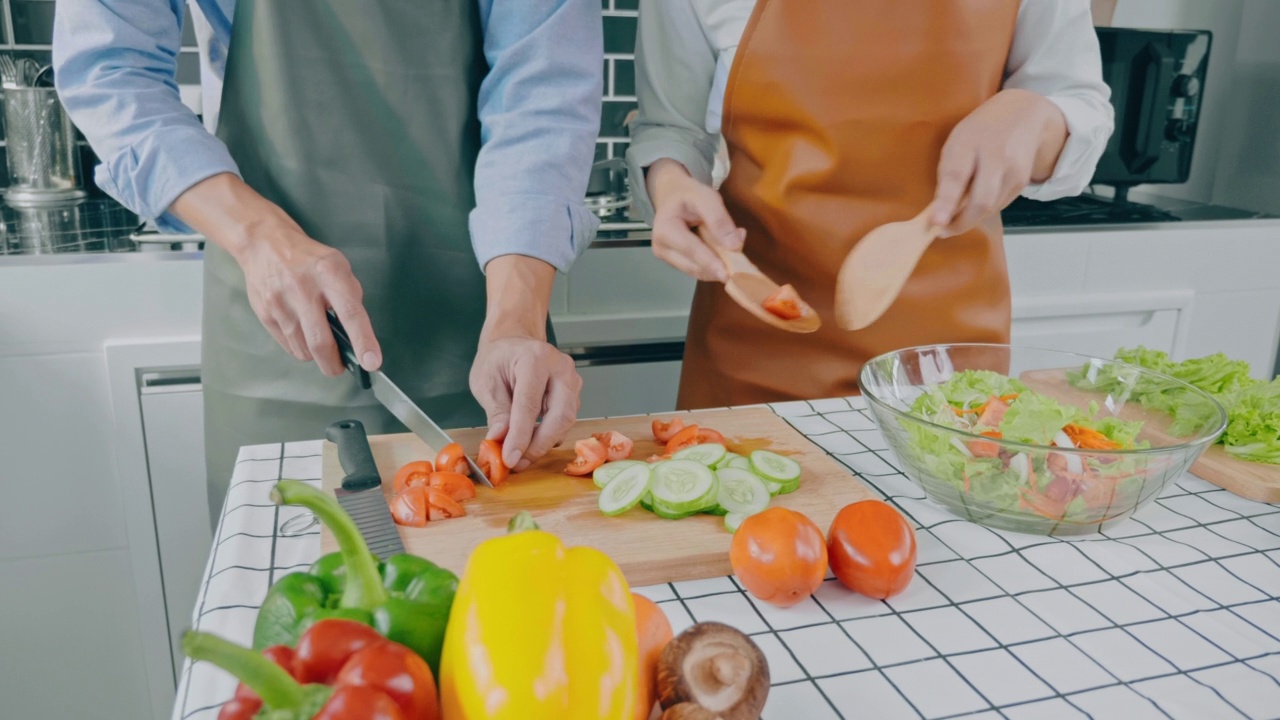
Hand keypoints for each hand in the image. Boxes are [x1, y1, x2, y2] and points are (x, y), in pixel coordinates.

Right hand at [238, 222, 378, 376]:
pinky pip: (288, 345)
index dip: (363, 341)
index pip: (350, 313)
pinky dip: (301, 348)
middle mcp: (303, 289)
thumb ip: (350, 296)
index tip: (371, 362)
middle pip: (321, 342)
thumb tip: (357, 332)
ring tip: (321, 343)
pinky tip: (304, 334)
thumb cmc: (309, 258)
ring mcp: (280, 303)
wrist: (265, 244)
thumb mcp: (339, 265)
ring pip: (303, 349)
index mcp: (329, 273)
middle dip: (334, 364)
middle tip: (341, 367)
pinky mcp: (265, 314)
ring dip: (317, 356)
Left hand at [470, 335, 581, 471]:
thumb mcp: (486, 382)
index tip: (509, 459)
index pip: (530, 405)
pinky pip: (565, 420)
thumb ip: (497, 412)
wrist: (514, 342)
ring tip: (520, 456)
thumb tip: (500, 440)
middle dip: (540, 445)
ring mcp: (572, 380)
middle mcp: (560, 368)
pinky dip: (549, 436)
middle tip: (519, 463)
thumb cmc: (499, 358)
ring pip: (566, 421)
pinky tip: (530, 443)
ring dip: (544, 443)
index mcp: (535, 359)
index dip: (520, 436)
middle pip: (560, 415)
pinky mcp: (575, 393)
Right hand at [646, 158, 745, 281]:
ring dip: (718, 265)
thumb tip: (734, 246)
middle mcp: (661, 248)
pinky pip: (699, 269)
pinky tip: (724, 251)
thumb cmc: (688, 195)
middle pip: (694, 266)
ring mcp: (667, 258)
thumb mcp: (706, 197)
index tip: (728, 275)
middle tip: (743, 264)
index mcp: (665, 230)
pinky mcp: (676, 263)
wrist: (672, 196)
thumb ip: (719, 219)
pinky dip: (714, 264)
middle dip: (719, 267)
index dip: (711, 262)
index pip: (691, 249)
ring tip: (734, 249)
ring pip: (698, 271)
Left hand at [927, 89, 1067, 236]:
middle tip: (943, 231)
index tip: (936, 223)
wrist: (1023, 114)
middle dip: (960, 223)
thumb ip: (948, 174)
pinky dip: (984, 210)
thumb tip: (939, 211)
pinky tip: (975, 203)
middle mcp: (995, 156)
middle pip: (981, 201)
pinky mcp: (1022, 181)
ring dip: (970, 218)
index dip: (946, 202)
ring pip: (990, 208)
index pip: (957, 176)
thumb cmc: (979, 131)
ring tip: (955, 217)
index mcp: (969, 142)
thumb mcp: (957, 142)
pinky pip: (999, 205)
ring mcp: (1013, 170)